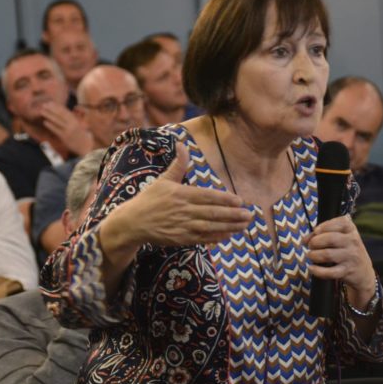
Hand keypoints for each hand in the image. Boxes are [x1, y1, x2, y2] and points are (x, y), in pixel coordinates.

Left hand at [40, 102, 92, 154]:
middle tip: (44, 104)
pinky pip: (56, 130)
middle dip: (51, 109)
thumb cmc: (82, 136)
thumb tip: (64, 114)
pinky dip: (50, 126)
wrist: (86, 147)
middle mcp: (72, 124)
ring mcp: (68, 131)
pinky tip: (45, 122)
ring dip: (49, 115)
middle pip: (60, 114)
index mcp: (76, 120)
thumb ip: (72, 120)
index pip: (65, 111)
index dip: (57, 106)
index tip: (50, 102)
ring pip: (57, 121)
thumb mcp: (79, 126)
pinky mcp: (65, 137)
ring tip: (42, 111)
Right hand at [103, 143, 252, 248]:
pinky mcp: (181, 239)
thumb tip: (182, 143)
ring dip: (229, 227)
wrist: (133, 223)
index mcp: (181, 195)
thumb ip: (178, 164)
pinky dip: (216, 237)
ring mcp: (183, 227)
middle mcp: (184, 211)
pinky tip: (228, 235)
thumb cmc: (149, 199)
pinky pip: (202, 239)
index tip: (240, 200)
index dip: (225, 199)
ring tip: (244, 225)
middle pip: (213, 213)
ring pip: (210, 227)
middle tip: (249, 215)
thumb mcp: (163, 180)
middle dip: (233, 215)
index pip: (207, 196)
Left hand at [305, 216, 375, 301]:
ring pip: (327, 254)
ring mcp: (351, 257)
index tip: (315, 232)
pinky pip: (329, 272)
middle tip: (311, 246)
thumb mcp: (341, 238)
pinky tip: (311, 268)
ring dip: (314, 255)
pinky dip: (317, 270)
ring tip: (311, 255)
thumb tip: (305, 239)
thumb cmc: (347, 251)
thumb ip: (323, 234)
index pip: (338, 223)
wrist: (364, 272)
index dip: (322, 226)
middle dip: (315, 242)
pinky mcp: (347, 271)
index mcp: (351, 230)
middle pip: (329, 239)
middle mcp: (353, 241)